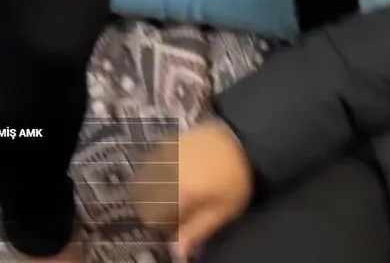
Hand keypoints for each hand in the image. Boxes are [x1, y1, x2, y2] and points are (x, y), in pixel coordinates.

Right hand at [132, 119, 252, 257]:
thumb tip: (177, 251)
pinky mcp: (168, 142)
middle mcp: (164, 172)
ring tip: (179, 190)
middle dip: (156, 207)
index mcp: (176, 191)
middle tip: (179, 207)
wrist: (246, 137)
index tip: (180, 222)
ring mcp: (164, 154)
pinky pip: (152, 163)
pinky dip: (159, 173)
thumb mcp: (224, 209)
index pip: (153, 218)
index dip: (165, 224)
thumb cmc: (237, 177)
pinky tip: (179, 172)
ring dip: (155, 189)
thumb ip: (197, 230)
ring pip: (144, 180)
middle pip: (142, 198)